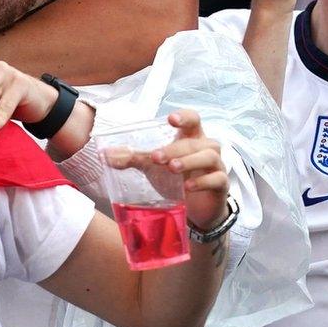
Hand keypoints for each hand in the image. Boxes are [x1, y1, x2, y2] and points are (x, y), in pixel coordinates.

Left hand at [110, 110, 228, 229]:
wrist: (195, 210)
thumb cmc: (177, 180)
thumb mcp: (154, 167)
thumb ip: (133, 159)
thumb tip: (106, 155)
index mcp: (191, 138)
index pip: (193, 119)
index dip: (184, 117)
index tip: (170, 120)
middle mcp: (207, 148)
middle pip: (195, 141)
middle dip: (175, 148)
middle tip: (156, 157)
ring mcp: (217, 166)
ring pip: (209, 156)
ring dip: (189, 161)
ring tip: (171, 168)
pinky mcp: (222, 185)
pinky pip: (217, 179)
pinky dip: (203, 181)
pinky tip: (188, 187)